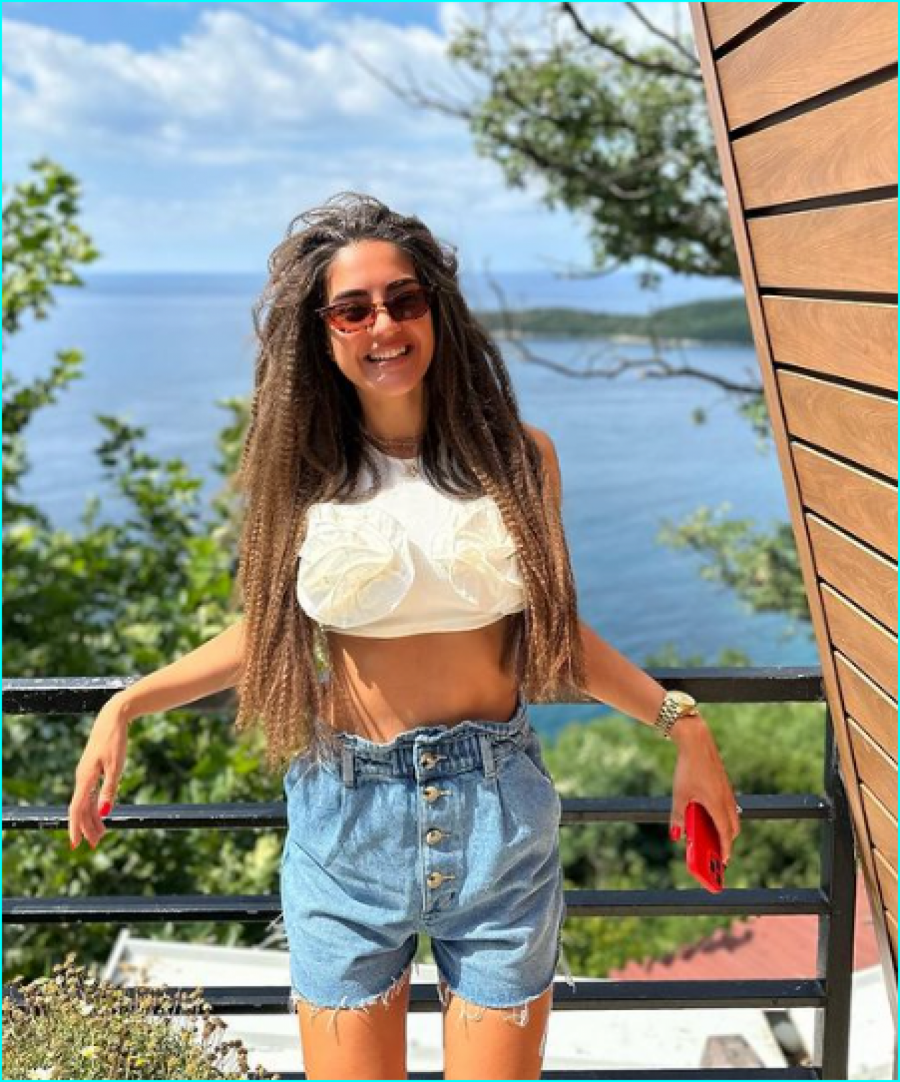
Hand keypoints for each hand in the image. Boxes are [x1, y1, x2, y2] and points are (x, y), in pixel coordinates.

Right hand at [68, 693, 130, 849]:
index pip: (77, 809)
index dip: (76, 828)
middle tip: (96, 844)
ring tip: (101, 834)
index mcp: (85, 778)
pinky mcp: (92, 769)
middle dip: (87, 827)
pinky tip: (100, 813)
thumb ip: (109, 790)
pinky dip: (94, 805)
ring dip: (92, 818)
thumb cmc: (115, 740)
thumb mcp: (116, 767)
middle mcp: (81, 777)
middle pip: (81, 809)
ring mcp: (86, 773)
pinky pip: (90, 792)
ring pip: (86, 801)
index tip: (76, 845)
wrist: (113, 718)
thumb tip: (104, 813)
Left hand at [668, 714, 740, 863]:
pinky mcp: (724, 784)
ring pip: (732, 816)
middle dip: (727, 842)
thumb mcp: (679, 795)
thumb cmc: (688, 769)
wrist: (697, 742)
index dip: (725, 850)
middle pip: (733, 828)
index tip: (723, 862)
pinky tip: (709, 816)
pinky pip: (728, 806)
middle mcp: (726, 800)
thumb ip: (678, 817)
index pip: (725, 834)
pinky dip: (723, 816)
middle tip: (717, 853)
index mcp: (717, 805)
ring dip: (726, 828)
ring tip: (712, 837)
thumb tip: (676, 835)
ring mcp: (727, 791)